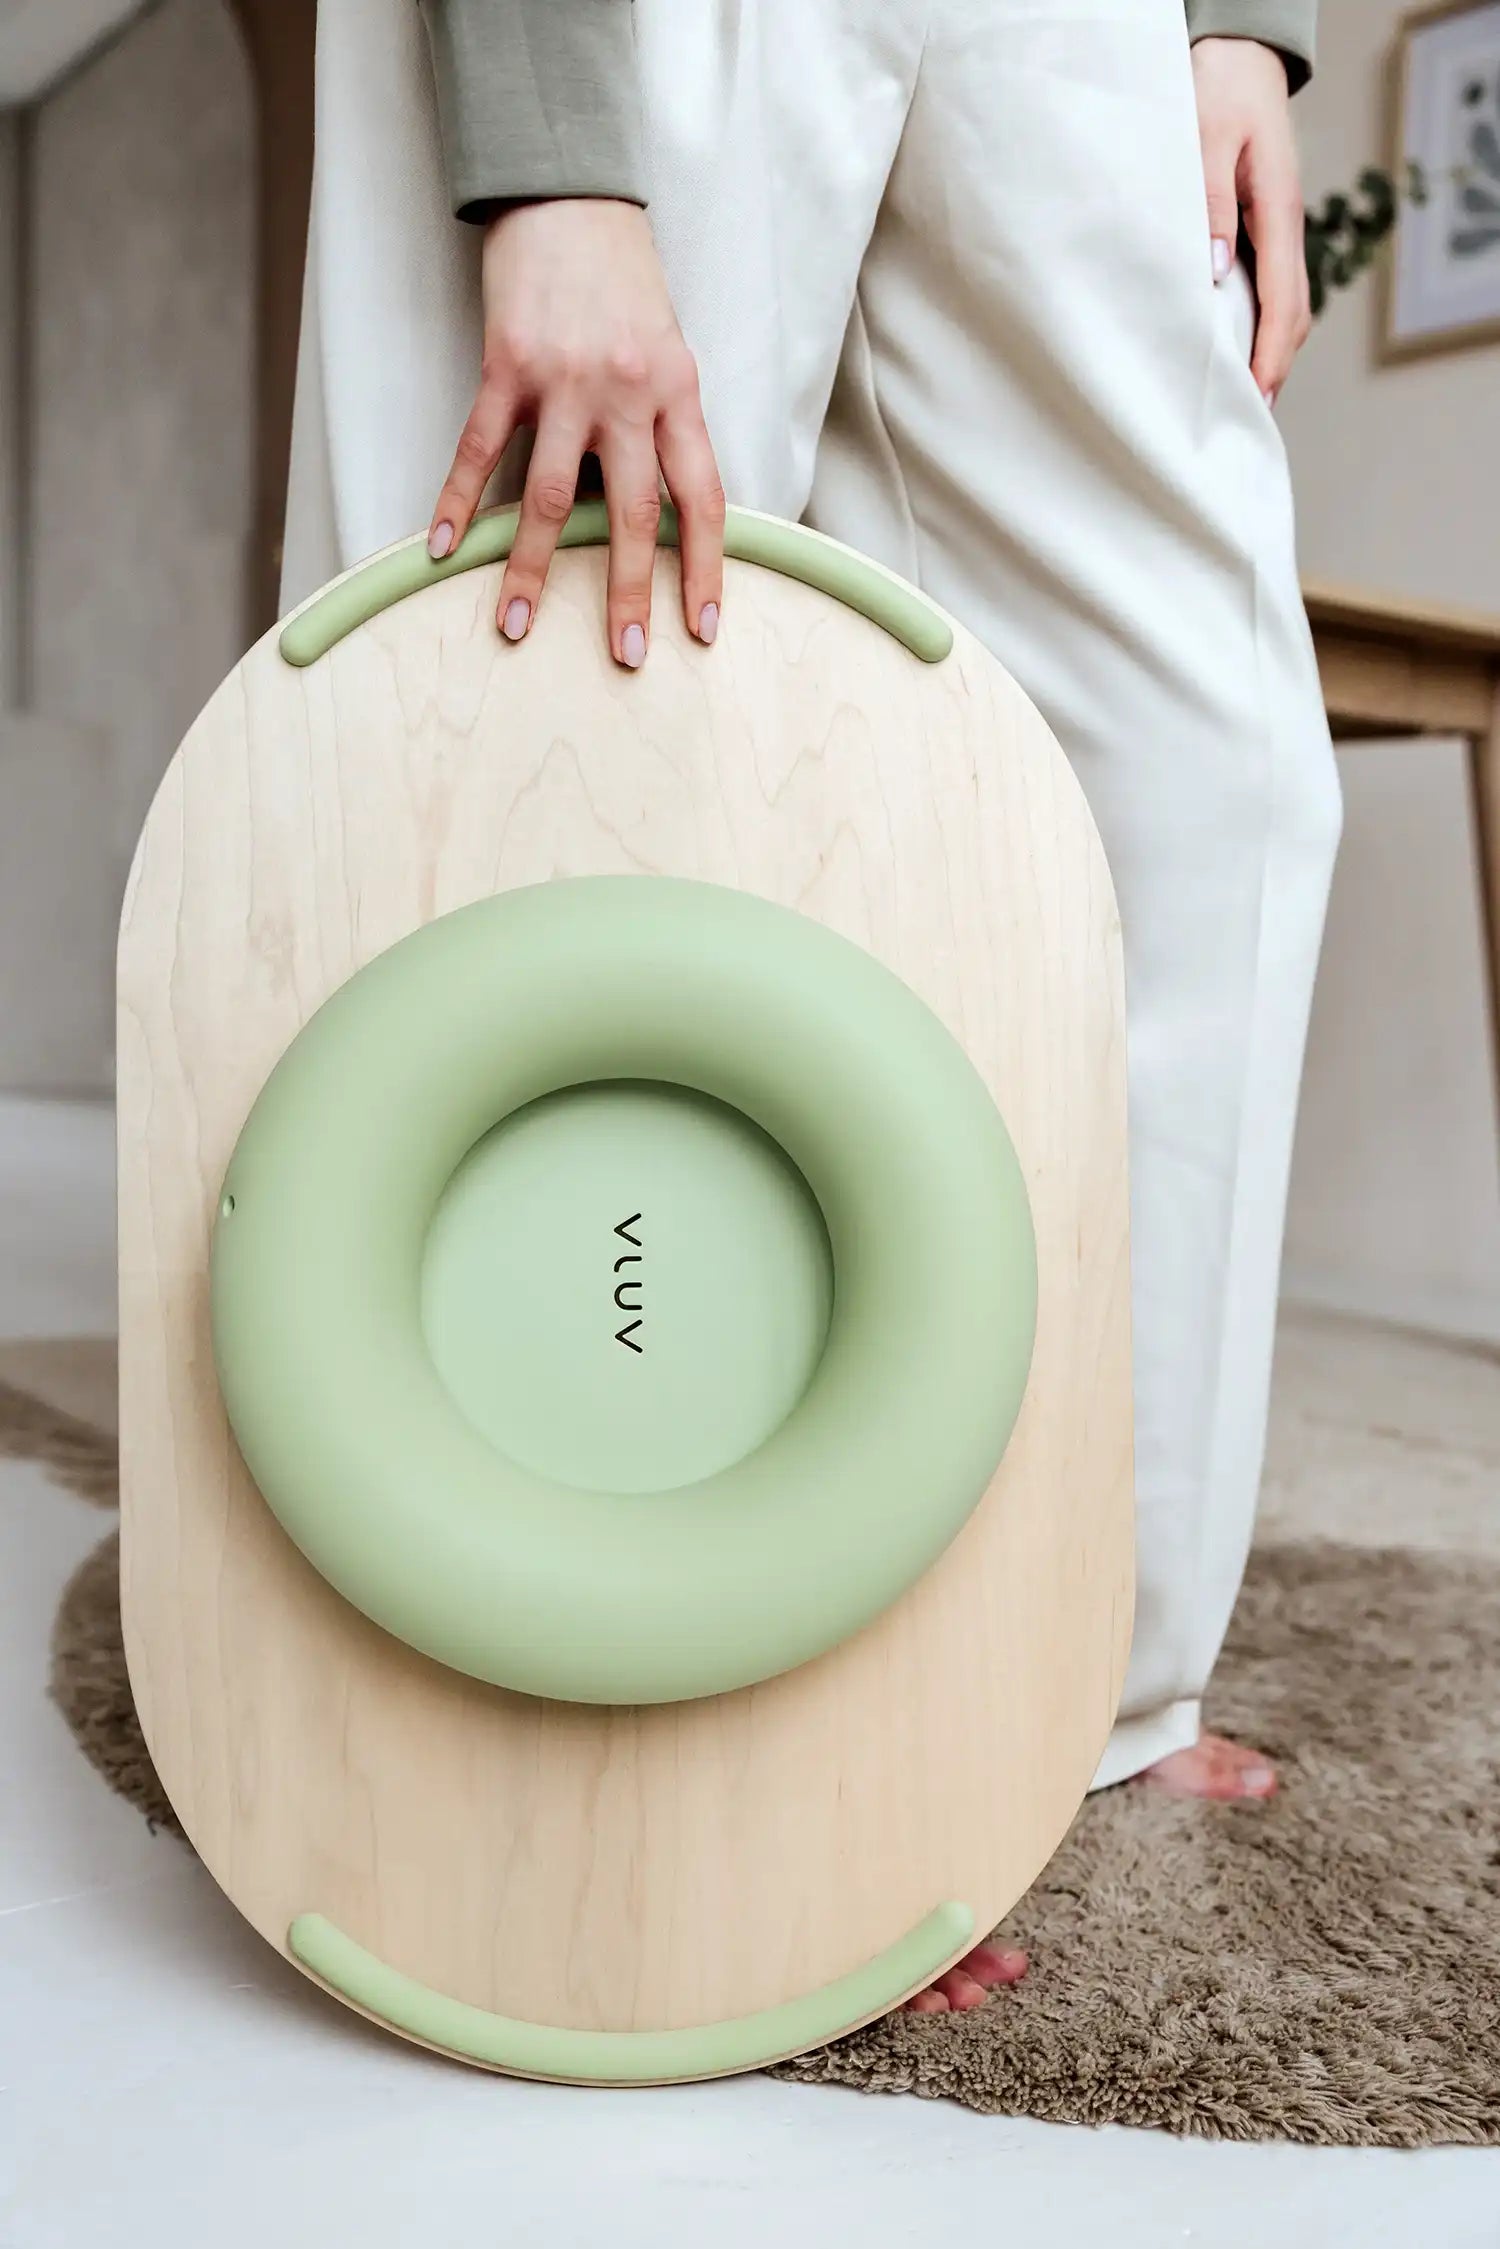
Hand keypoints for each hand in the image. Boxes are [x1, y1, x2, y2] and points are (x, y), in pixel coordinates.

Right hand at [429, 200, 724, 664]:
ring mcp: (565, 381)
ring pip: (553, 497)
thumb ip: (662, 428)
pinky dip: (457, 503)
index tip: (702, 629)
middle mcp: (628, 392)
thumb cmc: (622, 282)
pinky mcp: (506, 366)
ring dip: (529, 569)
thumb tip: (654, 515)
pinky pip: (479, 451)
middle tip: (626, 657)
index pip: (702, 498)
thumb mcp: (667, 352)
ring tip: (514, 625)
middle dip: (630, 592)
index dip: (706, 569)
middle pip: (634, 513)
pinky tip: (440, 548)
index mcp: (679, 393)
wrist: (569, 195)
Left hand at [1191, 37, 1310, 404]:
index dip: (1270, 356)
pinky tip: (1230, 351)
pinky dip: (1254, 327)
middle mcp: (1284, 227)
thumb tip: (1214, 273)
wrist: (1237, 58)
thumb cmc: (1218, 90)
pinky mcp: (1261, 228)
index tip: (1255, 399)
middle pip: (1290, 315)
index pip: (1283, 301)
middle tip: (1244, 420)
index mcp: (1277, 211)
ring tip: (1237, 400)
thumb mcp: (1204, 139)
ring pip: (1281, 306)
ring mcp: (1276, 230)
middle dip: (1272, 369)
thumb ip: (1207, 204)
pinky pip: (1265, 289)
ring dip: (1264, 353)